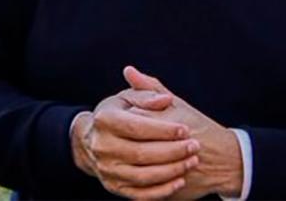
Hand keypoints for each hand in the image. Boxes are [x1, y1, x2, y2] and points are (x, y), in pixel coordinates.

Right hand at [71, 85, 200, 198]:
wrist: (91, 140)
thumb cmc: (116, 115)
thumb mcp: (126, 98)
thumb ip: (146, 94)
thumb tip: (166, 99)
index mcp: (105, 121)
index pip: (137, 127)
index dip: (163, 130)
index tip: (185, 129)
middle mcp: (102, 146)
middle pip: (141, 153)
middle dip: (172, 151)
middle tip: (194, 146)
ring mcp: (107, 169)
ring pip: (143, 176)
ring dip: (171, 171)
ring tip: (191, 161)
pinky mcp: (114, 186)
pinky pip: (140, 194)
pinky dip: (162, 190)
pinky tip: (179, 181)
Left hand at [122, 67, 244, 198]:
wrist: (224, 160)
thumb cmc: (199, 127)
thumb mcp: (176, 103)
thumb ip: (149, 88)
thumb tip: (128, 70)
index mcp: (162, 124)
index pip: (130, 122)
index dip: (129, 121)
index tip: (136, 120)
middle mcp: (163, 150)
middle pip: (130, 147)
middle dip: (131, 143)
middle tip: (137, 139)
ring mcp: (165, 173)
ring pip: (136, 170)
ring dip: (135, 163)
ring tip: (140, 155)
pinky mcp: (168, 191)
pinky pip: (145, 190)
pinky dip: (143, 182)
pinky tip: (146, 172)